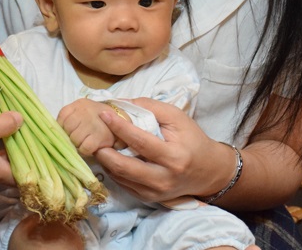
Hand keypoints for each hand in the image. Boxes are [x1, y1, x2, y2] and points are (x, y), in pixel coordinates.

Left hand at [57, 98, 117, 155]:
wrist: (122, 122)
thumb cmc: (98, 119)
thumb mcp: (82, 112)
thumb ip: (69, 118)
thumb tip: (56, 134)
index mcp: (79, 104)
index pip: (61, 118)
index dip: (63, 128)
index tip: (69, 131)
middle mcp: (84, 111)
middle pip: (66, 130)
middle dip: (70, 137)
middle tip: (79, 138)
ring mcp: (92, 124)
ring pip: (74, 140)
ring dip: (78, 145)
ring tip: (86, 141)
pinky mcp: (99, 137)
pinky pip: (83, 148)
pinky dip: (85, 150)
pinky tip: (91, 146)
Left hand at [94, 98, 229, 202]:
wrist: (208, 171)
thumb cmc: (192, 140)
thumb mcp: (177, 117)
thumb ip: (150, 107)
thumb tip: (121, 103)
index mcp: (173, 157)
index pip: (140, 142)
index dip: (119, 127)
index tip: (104, 114)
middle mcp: (163, 178)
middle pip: (124, 166)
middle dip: (104, 150)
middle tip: (93, 136)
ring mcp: (155, 192)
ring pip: (120, 177)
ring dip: (105, 160)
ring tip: (98, 144)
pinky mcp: (148, 198)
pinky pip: (123, 185)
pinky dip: (113, 170)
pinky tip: (110, 157)